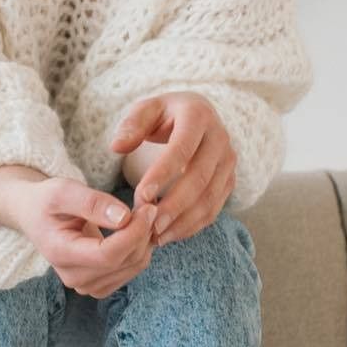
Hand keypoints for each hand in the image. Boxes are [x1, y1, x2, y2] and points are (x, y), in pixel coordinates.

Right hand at [12, 174, 161, 297]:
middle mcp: (74, 277)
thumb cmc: (47, 201)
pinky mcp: (100, 284)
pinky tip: (136, 229)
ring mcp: (87, 285)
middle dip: (143, 232)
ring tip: (141, 214)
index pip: (108, 254)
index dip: (134, 232)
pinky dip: (141, 248)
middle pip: (124, 261)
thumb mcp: (63, 191)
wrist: (36, 216)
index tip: (148, 208)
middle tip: (147, 205)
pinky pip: (132, 269)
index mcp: (60, 254)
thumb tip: (124, 217)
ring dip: (144, 239)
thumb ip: (92, 203)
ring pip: (133, 266)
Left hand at [109, 92, 236, 245]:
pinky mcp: (229, 180)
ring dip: (184, 220)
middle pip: (199, 178)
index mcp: (198, 115)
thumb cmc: (165, 115)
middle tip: (149, 224)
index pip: (182, 149)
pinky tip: (170, 234)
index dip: (162, 174)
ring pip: (210, 197)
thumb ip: (131, 126)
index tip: (141, 196)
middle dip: (174, 205)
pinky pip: (215, 208)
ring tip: (157, 235)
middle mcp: (220, 138)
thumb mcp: (146, 110)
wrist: (196, 116)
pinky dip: (193, 225)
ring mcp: (228, 161)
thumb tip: (117, 146)